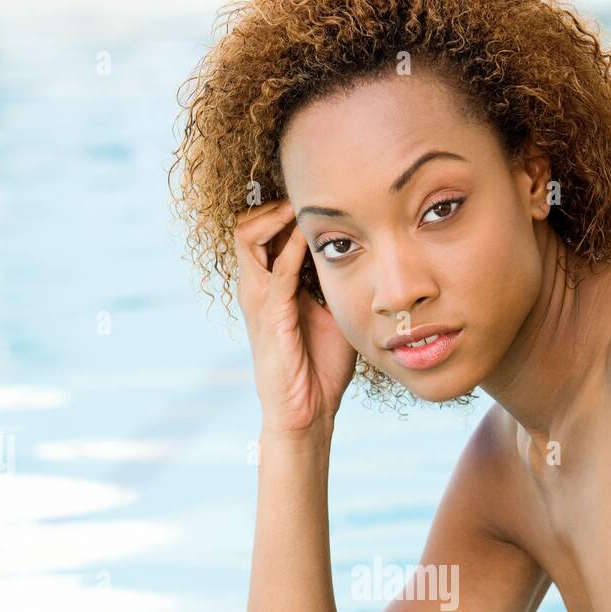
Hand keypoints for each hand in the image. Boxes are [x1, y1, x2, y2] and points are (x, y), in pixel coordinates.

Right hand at [234, 199, 356, 435]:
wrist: (308, 412)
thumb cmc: (320, 367)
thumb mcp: (331, 311)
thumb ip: (334, 281)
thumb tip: (364, 252)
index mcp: (268, 286)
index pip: (261, 231)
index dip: (282, 211)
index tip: (318, 203)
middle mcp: (257, 288)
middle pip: (246, 225)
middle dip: (274, 205)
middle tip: (309, 199)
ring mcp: (260, 301)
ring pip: (248, 237)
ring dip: (277, 217)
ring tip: (306, 209)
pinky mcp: (272, 317)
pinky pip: (278, 270)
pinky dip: (294, 247)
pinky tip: (314, 236)